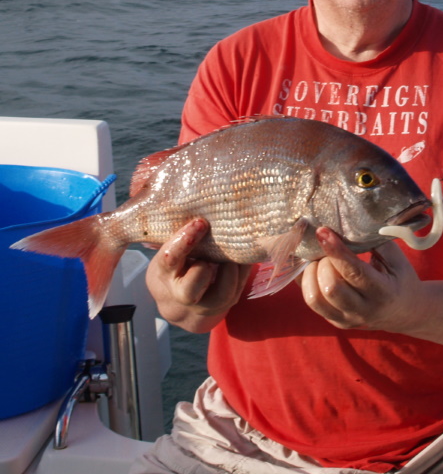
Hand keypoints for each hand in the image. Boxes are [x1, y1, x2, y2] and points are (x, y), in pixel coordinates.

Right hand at [145, 218, 251, 332]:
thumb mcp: (166, 241)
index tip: (198, 223)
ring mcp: (205, 303)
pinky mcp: (226, 304)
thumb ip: (171, 220)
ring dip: (233, 266)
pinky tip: (247, 249)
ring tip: (239, 242)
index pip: (169, 258)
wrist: (182, 299)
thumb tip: (170, 169)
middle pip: (190, 288)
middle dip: (205, 267)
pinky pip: (239, 288)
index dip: (183, 242)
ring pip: (222, 291)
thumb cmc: (176, 256)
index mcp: (163, 272)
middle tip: (224, 248)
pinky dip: (244, 268)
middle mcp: (180, 292)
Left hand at [300, 227, 420, 331]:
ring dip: (310, 273)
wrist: (405, 312)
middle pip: (331, 288)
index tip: (322, 231)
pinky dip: (306, 282)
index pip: (354, 272)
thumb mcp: (396, 258)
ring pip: (314, 299)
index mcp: (383, 292)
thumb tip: (348, 221)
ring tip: (317, 258)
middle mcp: (364, 310)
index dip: (336, 251)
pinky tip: (312, 267)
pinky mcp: (336, 322)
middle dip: (323, 262)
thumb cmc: (399, 278)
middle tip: (326, 248)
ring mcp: (348, 319)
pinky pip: (311, 303)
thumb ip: (374, 241)